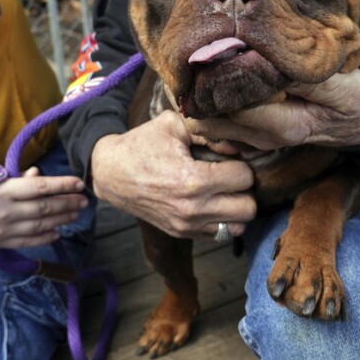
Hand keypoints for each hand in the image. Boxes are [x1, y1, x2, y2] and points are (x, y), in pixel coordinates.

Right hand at [0, 167, 88, 247]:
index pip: (40, 187)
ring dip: (62, 219)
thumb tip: (36, 175)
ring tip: (76, 213)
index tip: (78, 183)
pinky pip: (28, 242)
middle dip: (68, 203)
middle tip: (84, 200)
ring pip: (41, 226)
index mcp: (1, 191)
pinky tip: (58, 232)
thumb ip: (11, 176)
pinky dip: (45, 238)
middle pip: (45, 208)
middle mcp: (5, 212)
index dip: (63, 185)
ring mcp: (2, 231)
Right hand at [90, 110, 255, 238]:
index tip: (229, 159)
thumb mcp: (173, 125)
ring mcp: (187, 225)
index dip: (241, 164)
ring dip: (236, 208)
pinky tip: (212, 202)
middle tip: (232, 177)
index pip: (244, 178)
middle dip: (245, 189)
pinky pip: (219, 234)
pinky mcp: (181, 234)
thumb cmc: (142, 144)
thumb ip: (210, 132)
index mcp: (192, 180)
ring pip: (238, 226)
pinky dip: (222, 220)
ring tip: (225, 192)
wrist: (111, 173)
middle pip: (248, 208)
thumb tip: (239, 146)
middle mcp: (192, 208)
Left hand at [184, 69, 359, 149]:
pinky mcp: (251, 134)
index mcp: (287, 126)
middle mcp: (265, 138)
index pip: (239, 107)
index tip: (218, 51)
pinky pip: (216, 124)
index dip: (223, 81)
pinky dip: (208, 106)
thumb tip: (274, 64)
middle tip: (193, 57)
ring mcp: (256, 139)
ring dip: (201, 99)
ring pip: (210, 124)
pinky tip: (208, 81)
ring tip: (198, 66)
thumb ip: (311, 80)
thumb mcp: (345, 88)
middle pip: (215, 119)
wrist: (357, 122)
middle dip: (201, 92)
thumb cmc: (352, 100)